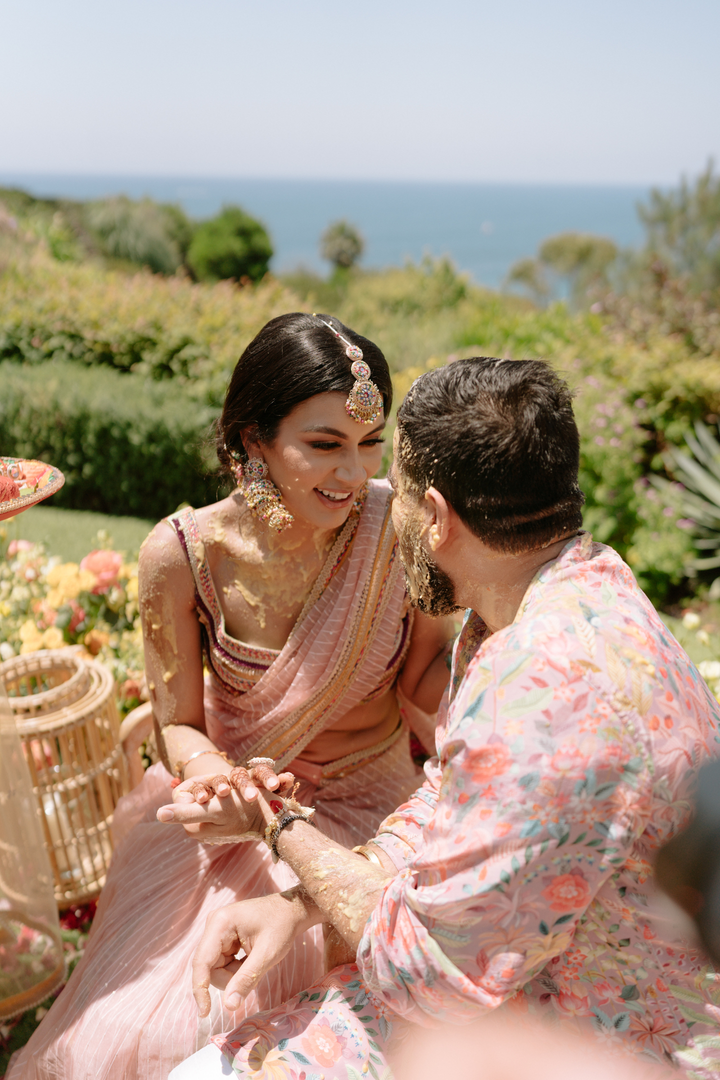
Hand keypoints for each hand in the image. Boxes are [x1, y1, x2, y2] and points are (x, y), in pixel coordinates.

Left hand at [156, 767, 294, 840]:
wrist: (278, 819)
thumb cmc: (244, 812)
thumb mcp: (214, 809)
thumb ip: (185, 812)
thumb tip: (158, 814)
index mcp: (193, 827)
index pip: (184, 797)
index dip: (199, 788)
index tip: (220, 791)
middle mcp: (203, 825)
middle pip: (201, 794)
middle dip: (216, 786)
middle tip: (231, 790)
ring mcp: (218, 821)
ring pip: (217, 793)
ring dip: (229, 787)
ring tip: (243, 794)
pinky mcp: (233, 816)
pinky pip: (229, 800)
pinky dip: (237, 793)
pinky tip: (247, 793)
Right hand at [192, 891, 321, 1015]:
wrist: (291, 910)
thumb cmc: (281, 927)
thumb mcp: (267, 955)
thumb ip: (246, 979)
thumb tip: (228, 1006)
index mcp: (220, 923)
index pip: (202, 962)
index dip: (200, 989)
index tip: (204, 1013)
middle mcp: (214, 925)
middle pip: (210, 967)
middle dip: (230, 978)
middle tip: (254, 971)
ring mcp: (218, 931)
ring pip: (216, 968)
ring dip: (235, 974)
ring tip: (255, 960)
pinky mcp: (223, 938)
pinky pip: (223, 963)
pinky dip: (237, 968)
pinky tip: (252, 957)